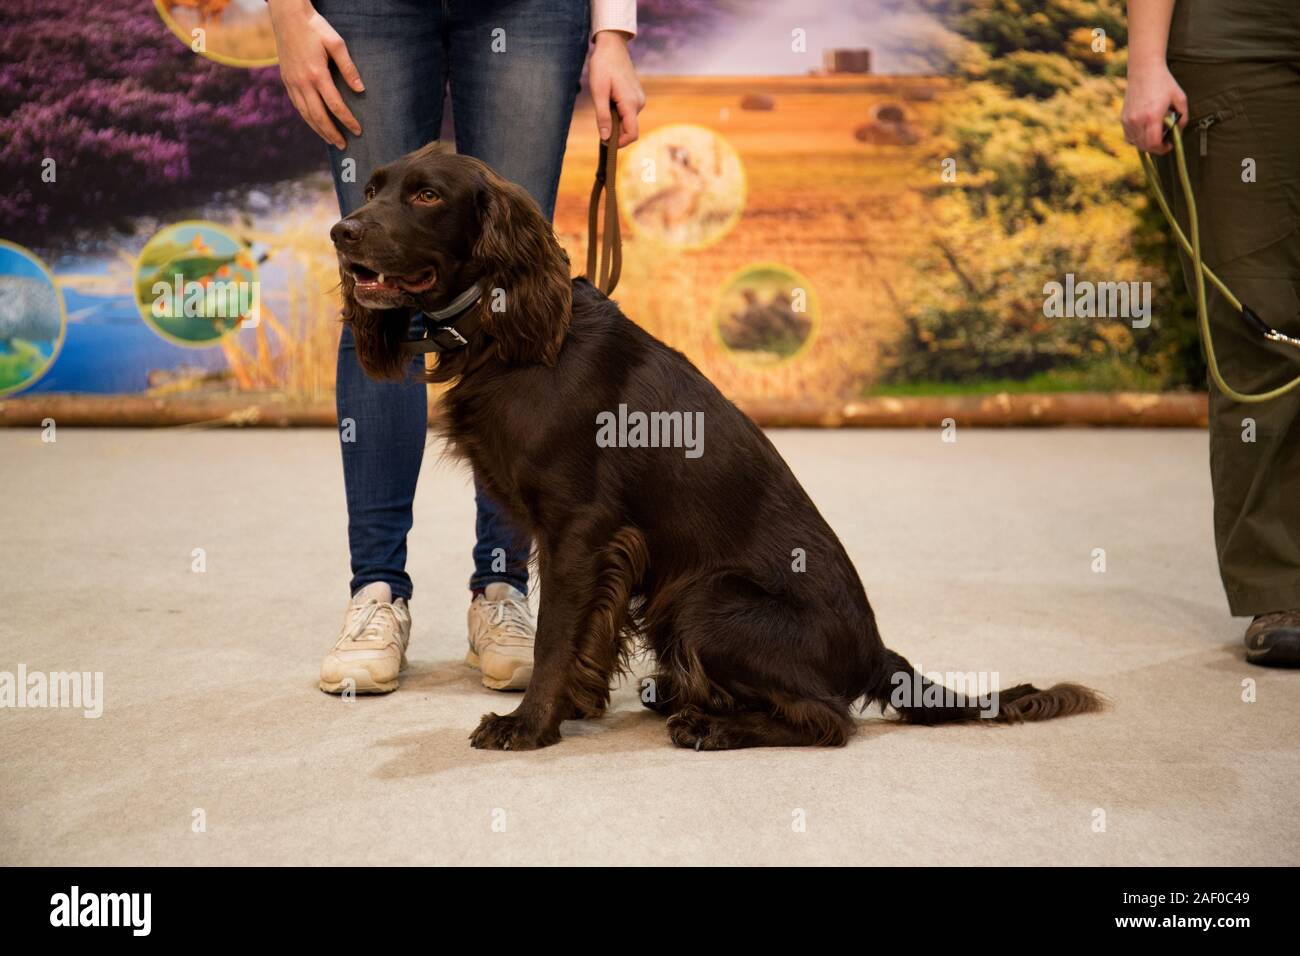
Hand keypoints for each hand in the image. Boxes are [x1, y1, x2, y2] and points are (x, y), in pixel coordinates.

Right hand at [268, 0, 362, 149]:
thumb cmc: (315, 28)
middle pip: (318, 116)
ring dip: (319, 130)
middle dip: (332, 133)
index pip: (335, 105)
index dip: (347, 120)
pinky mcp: (287, 81)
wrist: (287, 17)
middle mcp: (302, 82)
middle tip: (344, 146)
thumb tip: (360, 89)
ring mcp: (292, 83)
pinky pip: (298, 106)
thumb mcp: (336, 43)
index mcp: (317, 74)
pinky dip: (308, 119)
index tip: (358, 131)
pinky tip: (316, 125)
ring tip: (332, 141)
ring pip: (306, 114)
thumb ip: (348, 67)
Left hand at [588, 31, 644, 146]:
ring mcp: (639, 98)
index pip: (631, 134)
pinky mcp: (637, 95)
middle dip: (615, 129)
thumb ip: (603, 116)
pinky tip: (610, 97)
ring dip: (615, 119)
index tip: (605, 142)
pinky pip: (628, 111)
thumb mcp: (598, 92)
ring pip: (628, 120)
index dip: (619, 142)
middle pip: (629, 128)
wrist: (612, 46)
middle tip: (599, 117)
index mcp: (631, 103)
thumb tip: (605, 137)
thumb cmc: (603, 66)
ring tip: (604, 101)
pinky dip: (618, 111)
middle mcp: (639, 102)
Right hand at [1121, 59, 1187, 154]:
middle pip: (1145, 146)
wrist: (1144, 70)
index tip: (1169, 145)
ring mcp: (1128, 120)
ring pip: (1135, 143)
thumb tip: (1178, 131)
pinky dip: (1137, 138)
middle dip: (1156, 148)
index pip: (1154, 144)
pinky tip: (1145, 131)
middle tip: (1164, 142)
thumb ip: (1183, 117)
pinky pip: (1129, 136)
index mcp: (1152, 116)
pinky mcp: (1123, 118)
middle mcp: (1137, 121)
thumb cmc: (1164, 82)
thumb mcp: (1180, 98)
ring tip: (1154, 136)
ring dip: (1146, 144)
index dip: (1163, 149)